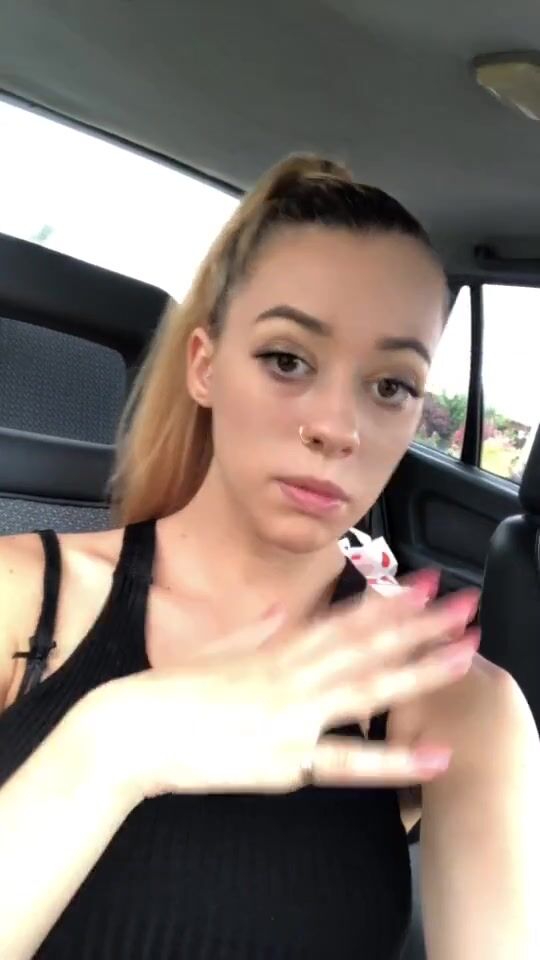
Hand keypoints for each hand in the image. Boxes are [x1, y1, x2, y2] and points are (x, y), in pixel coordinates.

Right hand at [83, 581, 478, 804]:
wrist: (132, 732)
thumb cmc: (167, 689)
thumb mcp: (215, 649)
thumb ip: (256, 631)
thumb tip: (284, 614)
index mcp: (276, 649)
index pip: (344, 619)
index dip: (389, 600)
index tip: (424, 583)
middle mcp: (292, 676)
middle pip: (367, 646)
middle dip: (420, 625)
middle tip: (465, 606)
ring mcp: (293, 717)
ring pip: (366, 690)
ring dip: (419, 672)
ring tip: (463, 656)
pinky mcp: (286, 762)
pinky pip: (348, 763)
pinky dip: (394, 760)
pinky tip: (434, 755)